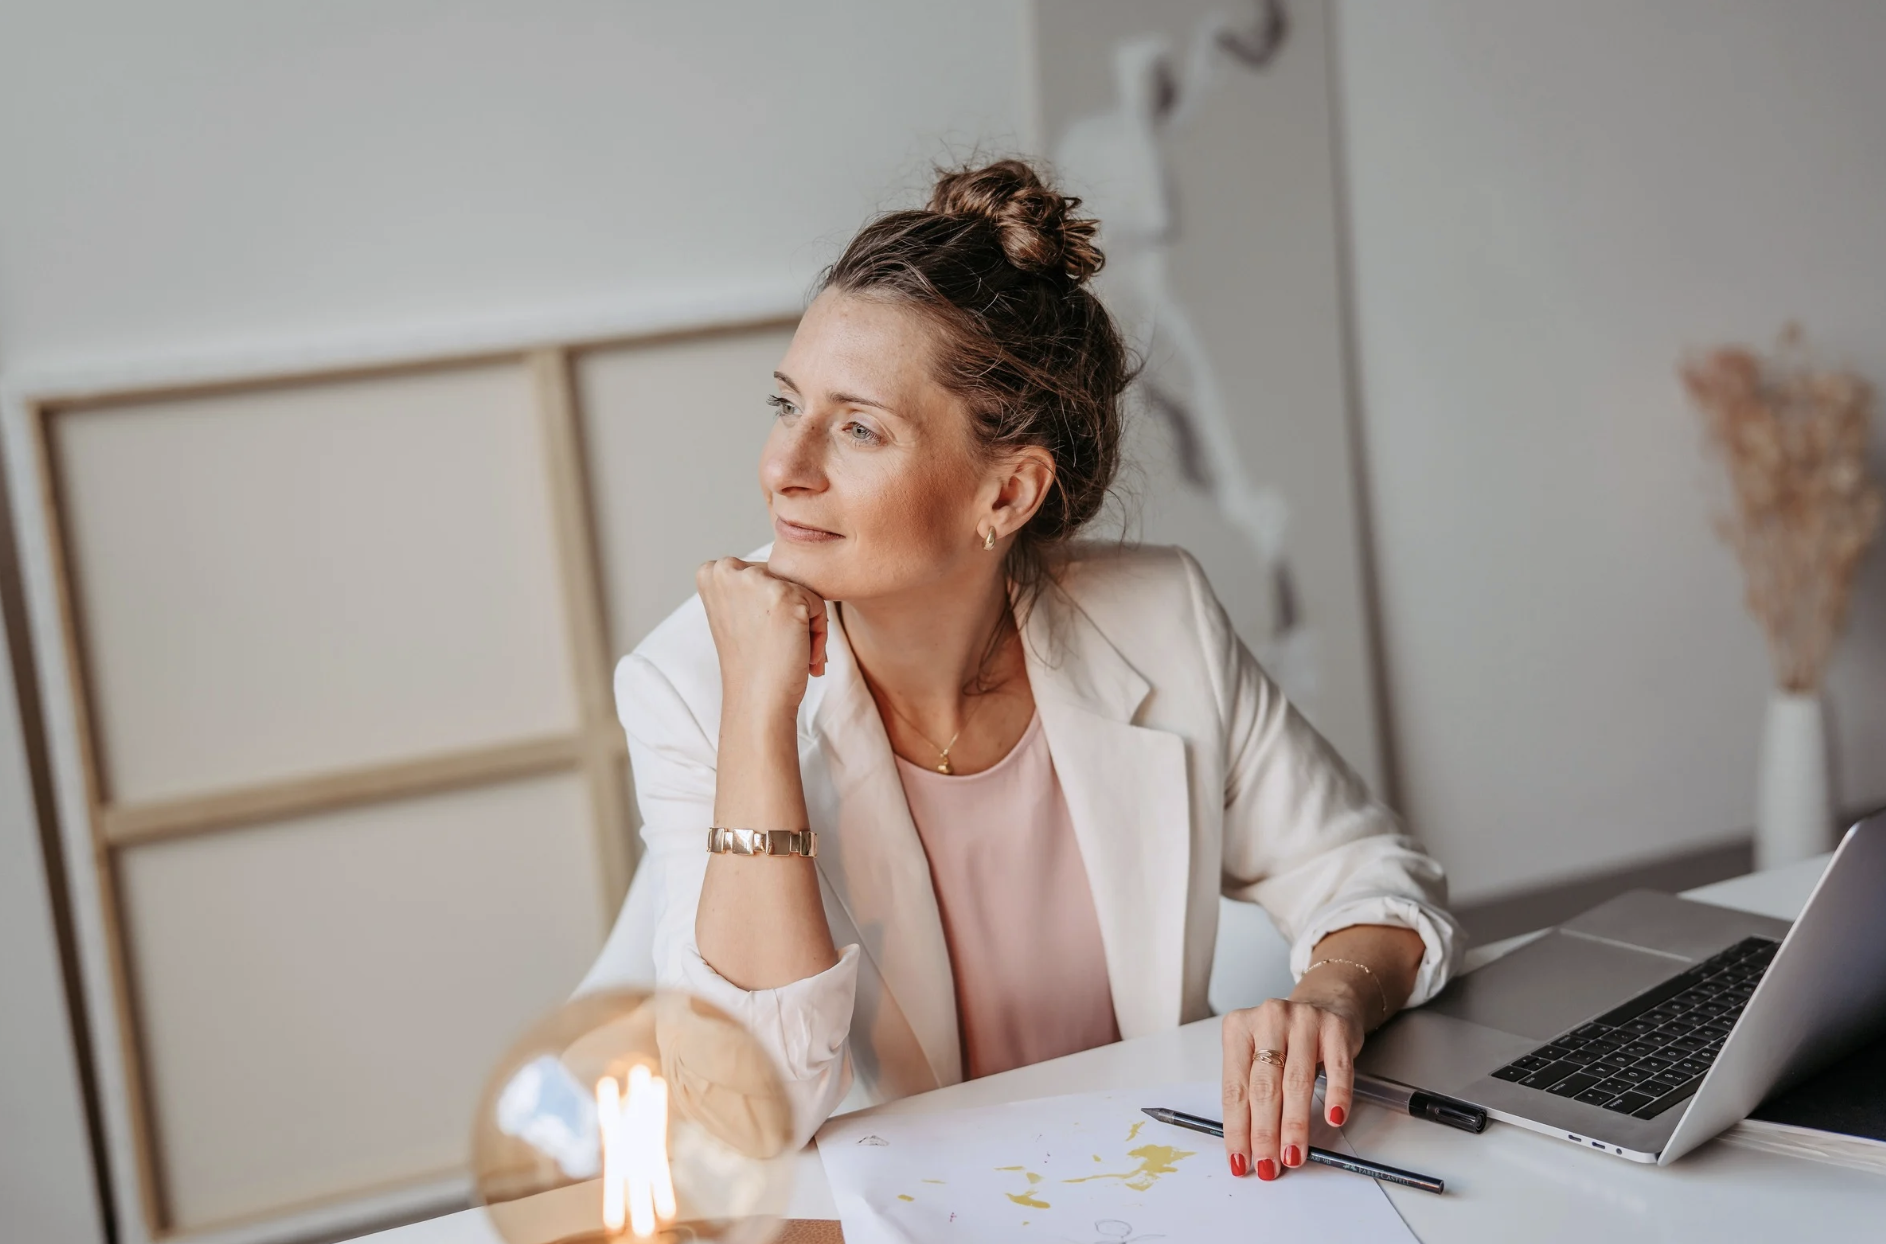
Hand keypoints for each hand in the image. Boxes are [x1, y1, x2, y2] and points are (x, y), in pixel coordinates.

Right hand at [697, 557, 829, 717]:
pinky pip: (819, 604)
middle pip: (784, 576)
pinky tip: (802, 655)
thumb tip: (791, 559)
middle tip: (776, 648)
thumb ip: (750, 584)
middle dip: (790, 614)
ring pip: (803, 589)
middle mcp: (727, 569)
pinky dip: (818, 633)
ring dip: (806, 625)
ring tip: (790, 652)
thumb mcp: (736, 612)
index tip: (758, 635)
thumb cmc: (753, 663)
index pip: (763, 572)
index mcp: (711, 571)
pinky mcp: (785, 594)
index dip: (769, 607)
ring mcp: (755, 580)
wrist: (758, 701)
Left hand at [1221, 993, 1365, 1180]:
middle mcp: (1268, 1019)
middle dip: (1264, 1133)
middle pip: (1264, 1087)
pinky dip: (1336, 1096)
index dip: (1237, 1129)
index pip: (1234, 1088)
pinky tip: (1333, 1118)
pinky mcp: (1335, 1028)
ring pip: (1296, 1081)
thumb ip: (1251, 1092)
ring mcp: (1303, 1021)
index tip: (1240, 1159)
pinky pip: (1337, 1069)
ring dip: (1294, 1125)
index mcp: (1238, 1028)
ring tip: (1294, 1154)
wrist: (1325, 1003)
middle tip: (1268, 1164)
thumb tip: (1248, 1145)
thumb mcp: (1257, 1054)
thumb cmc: (1285, 1038)